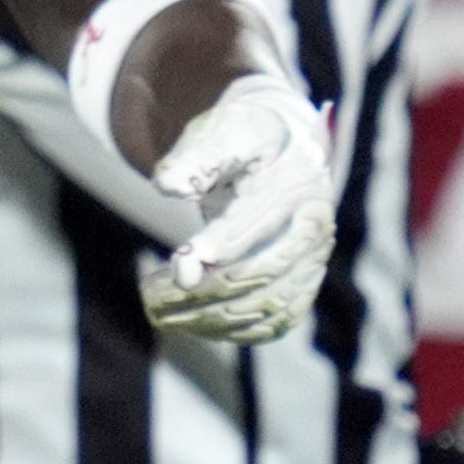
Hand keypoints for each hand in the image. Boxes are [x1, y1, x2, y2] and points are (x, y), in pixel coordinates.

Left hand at [144, 75, 334, 344]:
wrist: (283, 145)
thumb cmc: (243, 136)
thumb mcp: (220, 132)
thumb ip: (195, 157)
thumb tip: (169, 186)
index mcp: (294, 185)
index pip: (255, 226)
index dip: (215, 250)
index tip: (177, 268)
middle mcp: (313, 227)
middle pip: (264, 273)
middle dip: (205, 290)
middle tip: (151, 297)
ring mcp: (313, 258)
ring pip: (270, 305)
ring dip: (213, 318)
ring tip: (160, 314)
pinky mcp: (303, 281)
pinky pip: (276, 320)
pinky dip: (234, 331)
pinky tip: (191, 325)